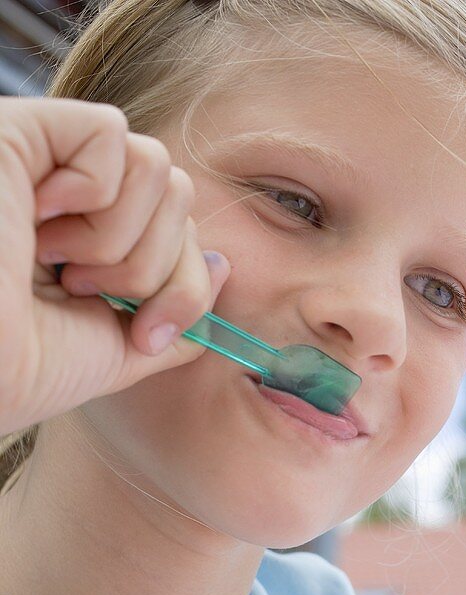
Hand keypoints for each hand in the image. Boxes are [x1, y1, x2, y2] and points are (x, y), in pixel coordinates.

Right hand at [0, 96, 230, 435]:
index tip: (143, 336)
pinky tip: (40, 220)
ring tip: (60, 266)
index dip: (181, 288)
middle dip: (150, 267)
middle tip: (84, 294)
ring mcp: (49, 162)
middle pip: (178, 197)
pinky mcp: (24, 133)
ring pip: (156, 166)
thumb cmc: (22, 368)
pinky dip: (92, 192)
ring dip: (120, 240)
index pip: (180, 233)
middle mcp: (72, 198)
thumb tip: (222, 265)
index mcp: (92, 243)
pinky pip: (111, 133)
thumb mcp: (117, 351)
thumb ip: (174, 313)